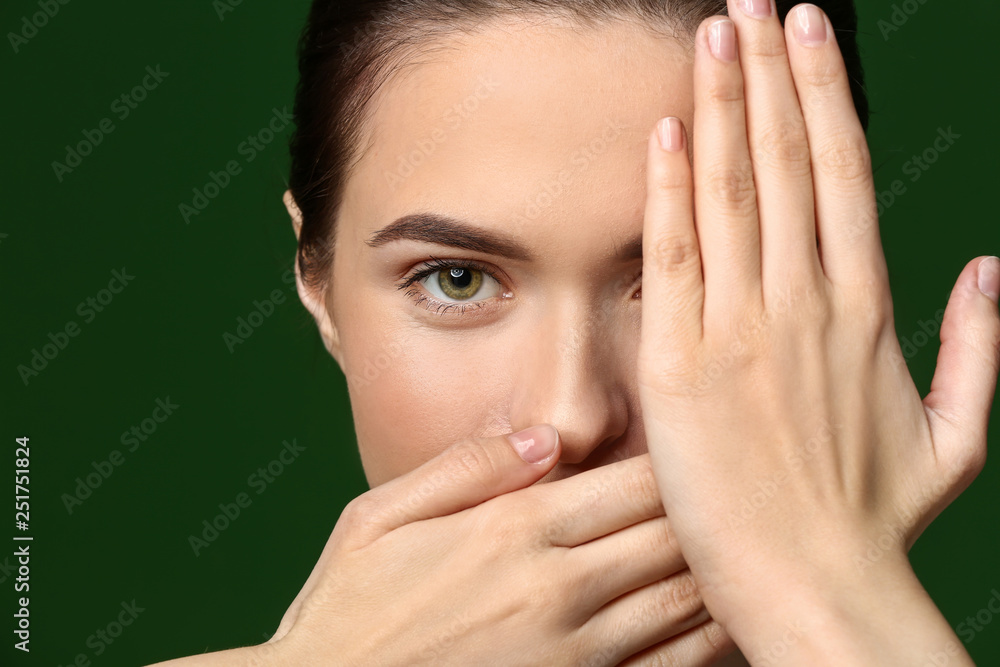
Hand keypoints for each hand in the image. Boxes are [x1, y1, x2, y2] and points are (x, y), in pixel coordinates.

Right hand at [149, 426, 736, 665]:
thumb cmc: (345, 613)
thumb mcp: (376, 518)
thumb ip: (462, 471)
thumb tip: (540, 439)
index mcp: (512, 530)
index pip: (628, 480)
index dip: (680, 456)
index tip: (708, 436)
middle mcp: (556, 587)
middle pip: (669, 533)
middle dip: (712, 506)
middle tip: (749, 482)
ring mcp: (574, 651)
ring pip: (682, 599)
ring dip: (721, 568)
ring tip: (754, 540)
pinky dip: (707, 641)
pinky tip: (728, 618)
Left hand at [637, 1, 998, 663]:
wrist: (815, 588)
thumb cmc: (877, 521)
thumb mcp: (958, 435)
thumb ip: (979, 345)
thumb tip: (996, 268)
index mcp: (867, 310)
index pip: (844, 174)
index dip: (827, 95)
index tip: (813, 33)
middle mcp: (807, 304)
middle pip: (790, 162)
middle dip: (772, 75)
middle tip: (756, 3)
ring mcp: (743, 330)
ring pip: (735, 192)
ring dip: (725, 104)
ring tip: (715, 32)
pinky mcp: (683, 365)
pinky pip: (676, 258)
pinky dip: (673, 189)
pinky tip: (670, 127)